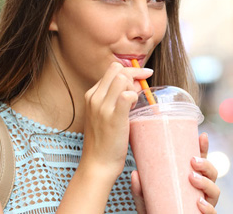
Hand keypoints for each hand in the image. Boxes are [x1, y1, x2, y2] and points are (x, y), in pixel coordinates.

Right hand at [80, 62, 152, 179]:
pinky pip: (127, 95)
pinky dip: (134, 97)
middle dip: (133, 75)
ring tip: (133, 104)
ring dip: (133, 87)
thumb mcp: (103, 114)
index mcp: (91, 94)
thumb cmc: (104, 140)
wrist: (97, 163)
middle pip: (117, 69)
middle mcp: (94, 97)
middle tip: (139, 90)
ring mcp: (102, 107)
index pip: (112, 69)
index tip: (141, 76)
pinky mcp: (113, 117)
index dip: (129, 70)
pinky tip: (134, 108)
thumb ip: (114, 97)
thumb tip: (135, 83)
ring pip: (122, 78)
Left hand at [131, 134, 220, 213]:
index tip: (202, 136)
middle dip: (205, 164)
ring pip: (214, 190)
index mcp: (186, 175)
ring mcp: (202, 201)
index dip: (203, 147)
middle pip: (211, 172)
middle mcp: (198, 187)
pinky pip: (212, 212)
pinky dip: (208, 208)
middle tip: (193, 160)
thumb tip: (135, 174)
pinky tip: (199, 203)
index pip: (199, 159)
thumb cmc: (152, 205)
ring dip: (206, 182)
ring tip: (192, 177)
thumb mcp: (144, 193)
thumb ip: (139, 185)